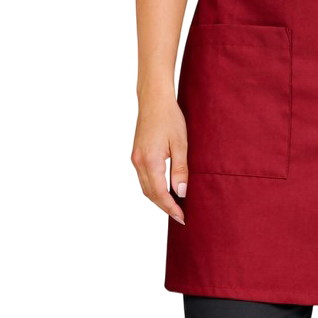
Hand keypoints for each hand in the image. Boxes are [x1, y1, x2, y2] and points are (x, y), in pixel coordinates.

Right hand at [131, 98, 187, 223]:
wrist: (154, 100)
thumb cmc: (169, 118)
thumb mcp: (181, 144)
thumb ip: (180, 170)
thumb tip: (181, 193)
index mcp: (150, 160)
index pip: (160, 193)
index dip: (171, 208)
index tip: (182, 218)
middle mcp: (139, 162)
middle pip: (150, 194)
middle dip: (165, 207)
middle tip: (180, 217)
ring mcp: (135, 159)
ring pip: (145, 188)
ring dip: (158, 200)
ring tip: (174, 207)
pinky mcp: (136, 155)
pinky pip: (143, 179)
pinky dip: (153, 189)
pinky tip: (165, 190)